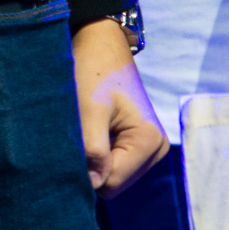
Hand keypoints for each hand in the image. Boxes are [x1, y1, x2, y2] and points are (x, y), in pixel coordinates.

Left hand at [72, 18, 166, 197]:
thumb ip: (93, 148)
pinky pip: (114, 163)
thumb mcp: (89, 109)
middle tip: (77, 133)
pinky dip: (99, 153)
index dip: (86, 170)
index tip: (71, 145)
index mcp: (150, 141)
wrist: (100, 44)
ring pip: (113, 175)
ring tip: (86, 128)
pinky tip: (92, 130)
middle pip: (114, 183)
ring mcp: (150, 148)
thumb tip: (93, 184)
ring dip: (94, 158)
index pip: (111, 182)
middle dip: (91, 165)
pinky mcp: (139, 144)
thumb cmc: (94, 71)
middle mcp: (157, 148)